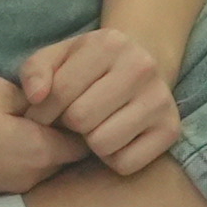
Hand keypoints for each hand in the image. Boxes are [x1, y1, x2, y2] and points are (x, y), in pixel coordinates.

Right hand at [0, 69, 72, 201]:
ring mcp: (5, 191)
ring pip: (35, 169)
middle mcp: (28, 180)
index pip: (84, 144)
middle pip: (61, 160)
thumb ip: (33, 101)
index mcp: (38, 152)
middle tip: (44, 109)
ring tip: (11, 122)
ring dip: (32, 150)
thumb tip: (47, 108)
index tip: (74, 103)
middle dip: (59, 137)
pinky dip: (9, 160)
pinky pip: (10, 176)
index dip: (83, 122)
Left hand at [15, 21, 185, 176]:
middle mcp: (141, 67)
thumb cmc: (89, 66)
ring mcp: (160, 99)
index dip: (43, 111)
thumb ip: (35, 71)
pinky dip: (113, 159)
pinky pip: (125, 163)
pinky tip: (115, 138)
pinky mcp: (171, 130)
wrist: (140, 67)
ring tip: (95, 126)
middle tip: (73, 119)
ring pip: (103, 144)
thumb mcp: (59, 57)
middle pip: (81, 119)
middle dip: (68, 124)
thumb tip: (35, 98)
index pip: (60, 91)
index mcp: (109, 43)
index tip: (44, 114)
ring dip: (90, 143)